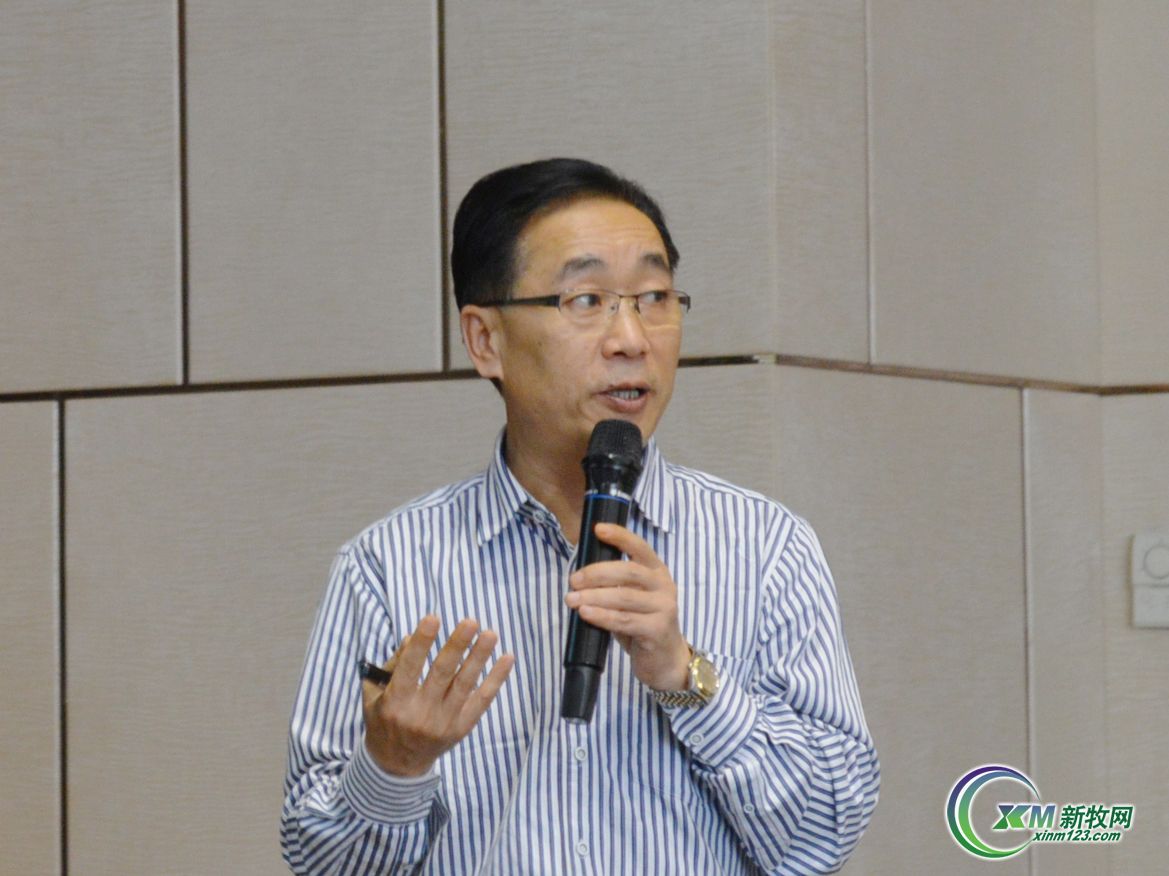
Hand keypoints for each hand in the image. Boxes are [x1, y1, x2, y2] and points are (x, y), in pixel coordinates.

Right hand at [361, 615, 514, 777]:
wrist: (397, 765)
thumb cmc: (384, 719)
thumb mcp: (375, 694)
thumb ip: (392, 664)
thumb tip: (412, 637)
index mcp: (395, 702)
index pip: (409, 668)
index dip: (421, 643)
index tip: (433, 618)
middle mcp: (420, 713)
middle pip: (442, 674)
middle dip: (457, 646)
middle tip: (470, 622)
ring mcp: (444, 722)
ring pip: (465, 684)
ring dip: (479, 657)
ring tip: (490, 634)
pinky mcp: (461, 728)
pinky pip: (482, 700)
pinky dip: (496, 679)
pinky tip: (507, 658)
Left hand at [564, 523, 690, 691]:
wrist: (666, 660)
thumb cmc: (642, 624)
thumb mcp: (631, 599)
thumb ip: (614, 585)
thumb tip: (579, 577)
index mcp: (657, 571)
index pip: (640, 547)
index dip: (620, 536)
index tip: (598, 529)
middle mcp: (664, 585)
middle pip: (628, 571)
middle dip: (596, 573)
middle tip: (573, 580)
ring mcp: (664, 608)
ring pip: (624, 597)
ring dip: (593, 596)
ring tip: (571, 599)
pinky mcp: (658, 630)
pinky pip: (624, 620)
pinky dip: (602, 616)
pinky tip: (586, 614)